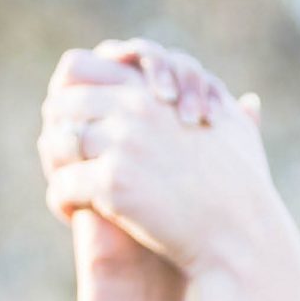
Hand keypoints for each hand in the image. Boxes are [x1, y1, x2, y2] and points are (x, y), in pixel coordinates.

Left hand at [38, 39, 277, 278]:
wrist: (240, 232)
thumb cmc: (243, 188)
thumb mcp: (238, 132)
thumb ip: (227, 109)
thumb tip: (241, 100)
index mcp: (155, 90)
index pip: (82, 68)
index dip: (72, 98)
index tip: (77, 125)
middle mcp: (136, 109)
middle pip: (61, 104)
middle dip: (57, 132)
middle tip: (63, 161)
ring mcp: (122, 143)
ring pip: (56, 144)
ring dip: (56, 167)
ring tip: (69, 189)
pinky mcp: (112, 182)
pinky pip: (61, 187)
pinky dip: (62, 204)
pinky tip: (73, 216)